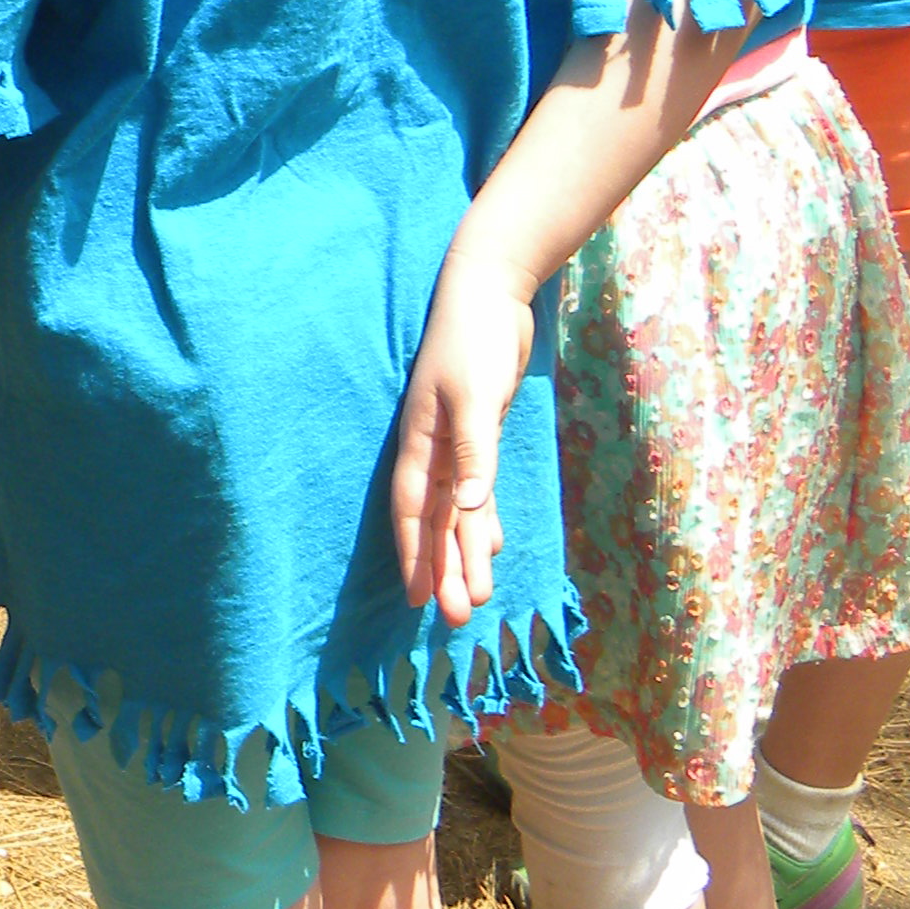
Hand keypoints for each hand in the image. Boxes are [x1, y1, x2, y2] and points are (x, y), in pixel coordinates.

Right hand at [390, 244, 534, 622]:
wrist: (488, 288)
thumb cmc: (474, 335)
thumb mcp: (475, 395)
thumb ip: (474, 454)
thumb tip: (470, 510)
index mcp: (423, 443)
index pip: (415, 513)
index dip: (417, 557)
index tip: (420, 600)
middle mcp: (435, 451)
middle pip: (439, 522)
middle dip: (448, 570)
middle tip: (459, 619)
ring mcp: (457, 443)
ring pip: (461, 511)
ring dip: (468, 552)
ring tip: (478, 596)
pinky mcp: (480, 433)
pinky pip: (478, 489)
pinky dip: (485, 518)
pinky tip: (493, 544)